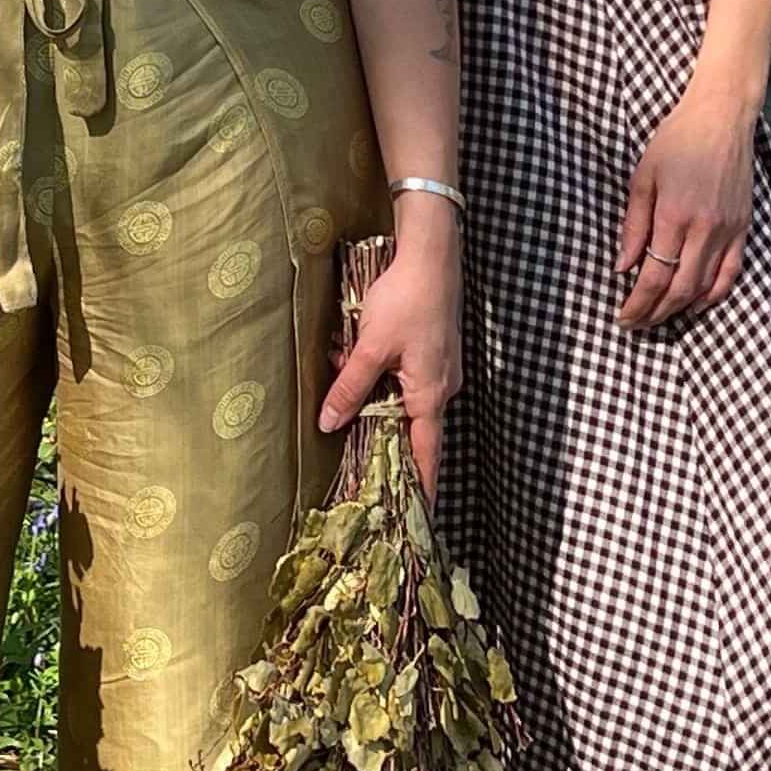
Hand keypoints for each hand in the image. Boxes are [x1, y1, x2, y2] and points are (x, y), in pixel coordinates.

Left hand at [320, 210, 461, 494]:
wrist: (431, 254)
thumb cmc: (405, 301)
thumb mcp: (370, 348)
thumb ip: (350, 388)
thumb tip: (328, 424)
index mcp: (430, 395)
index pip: (426, 455)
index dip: (421, 487)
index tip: (417, 517)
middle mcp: (442, 388)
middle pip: (411, 427)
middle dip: (380, 432)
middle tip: (356, 452)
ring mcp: (440, 368)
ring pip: (402, 397)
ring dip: (373, 392)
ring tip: (346, 367)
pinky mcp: (433, 349)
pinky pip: (404, 375)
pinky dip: (379, 371)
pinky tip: (354, 348)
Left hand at [615, 69, 756, 330]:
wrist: (722, 117)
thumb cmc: (676, 140)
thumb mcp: (642, 178)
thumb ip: (633, 226)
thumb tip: (622, 267)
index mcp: (674, 216)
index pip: (653, 276)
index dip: (637, 304)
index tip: (622, 318)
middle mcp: (704, 229)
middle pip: (678, 290)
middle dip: (654, 314)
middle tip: (636, 324)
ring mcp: (728, 231)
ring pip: (705, 287)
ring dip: (680, 309)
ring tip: (659, 318)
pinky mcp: (743, 228)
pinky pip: (730, 273)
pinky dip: (713, 295)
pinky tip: (695, 303)